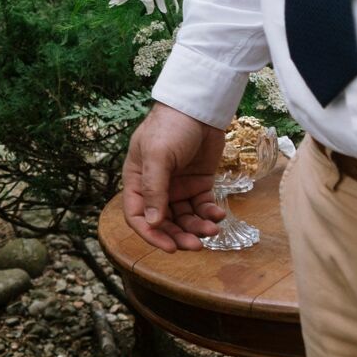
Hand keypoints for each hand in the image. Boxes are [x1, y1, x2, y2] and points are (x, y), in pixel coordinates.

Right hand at [122, 103, 228, 251]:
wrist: (199, 108)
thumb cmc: (171, 127)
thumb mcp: (158, 156)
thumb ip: (154, 189)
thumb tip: (152, 222)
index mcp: (137, 180)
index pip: (138, 215)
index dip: (151, 234)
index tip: (169, 247)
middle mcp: (156, 187)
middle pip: (164, 222)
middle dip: (179, 236)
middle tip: (196, 246)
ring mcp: (178, 186)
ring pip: (185, 218)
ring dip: (197, 228)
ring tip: (213, 229)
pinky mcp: (199, 184)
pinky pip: (203, 207)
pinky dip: (210, 214)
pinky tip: (219, 214)